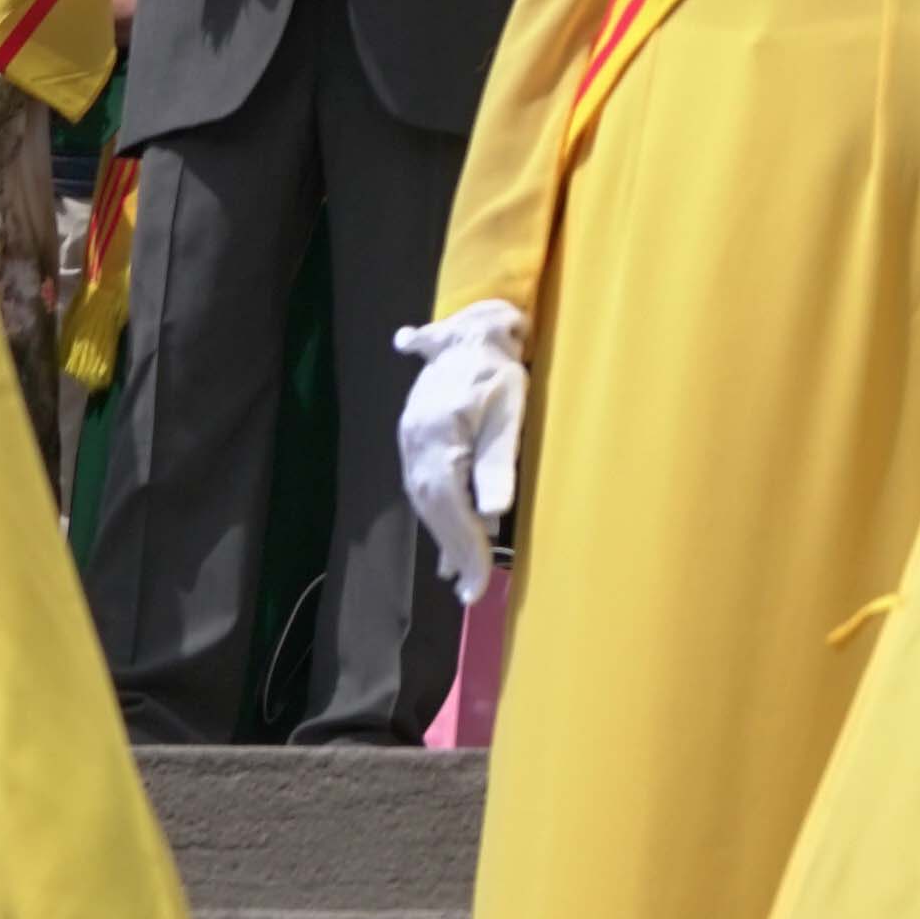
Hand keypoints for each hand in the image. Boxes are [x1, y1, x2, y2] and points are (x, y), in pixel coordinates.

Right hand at [390, 298, 528, 599]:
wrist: (474, 328)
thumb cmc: (500, 367)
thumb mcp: (509, 410)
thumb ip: (498, 461)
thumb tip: (494, 513)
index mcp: (436, 436)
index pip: (448, 505)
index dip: (463, 547)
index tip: (478, 584)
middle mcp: (413, 442)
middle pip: (432, 507)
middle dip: (454, 549)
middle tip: (473, 590)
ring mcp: (409, 439)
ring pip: (426, 498)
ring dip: (445, 534)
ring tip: (462, 573)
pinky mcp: (415, 438)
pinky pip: (425, 485)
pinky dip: (440, 513)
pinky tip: (451, 537)